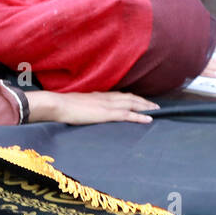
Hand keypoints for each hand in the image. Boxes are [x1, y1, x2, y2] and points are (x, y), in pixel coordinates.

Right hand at [28, 90, 159, 124]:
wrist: (59, 104)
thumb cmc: (63, 105)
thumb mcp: (78, 103)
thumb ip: (86, 105)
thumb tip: (87, 109)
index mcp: (99, 96)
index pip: (120, 95)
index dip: (132, 98)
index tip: (140, 100)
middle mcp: (106, 98)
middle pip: (130, 98)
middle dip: (143, 101)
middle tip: (155, 105)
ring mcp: (108, 105)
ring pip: (133, 104)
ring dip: (145, 107)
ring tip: (156, 110)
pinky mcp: (107, 114)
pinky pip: (128, 115)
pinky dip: (140, 116)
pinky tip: (148, 119)